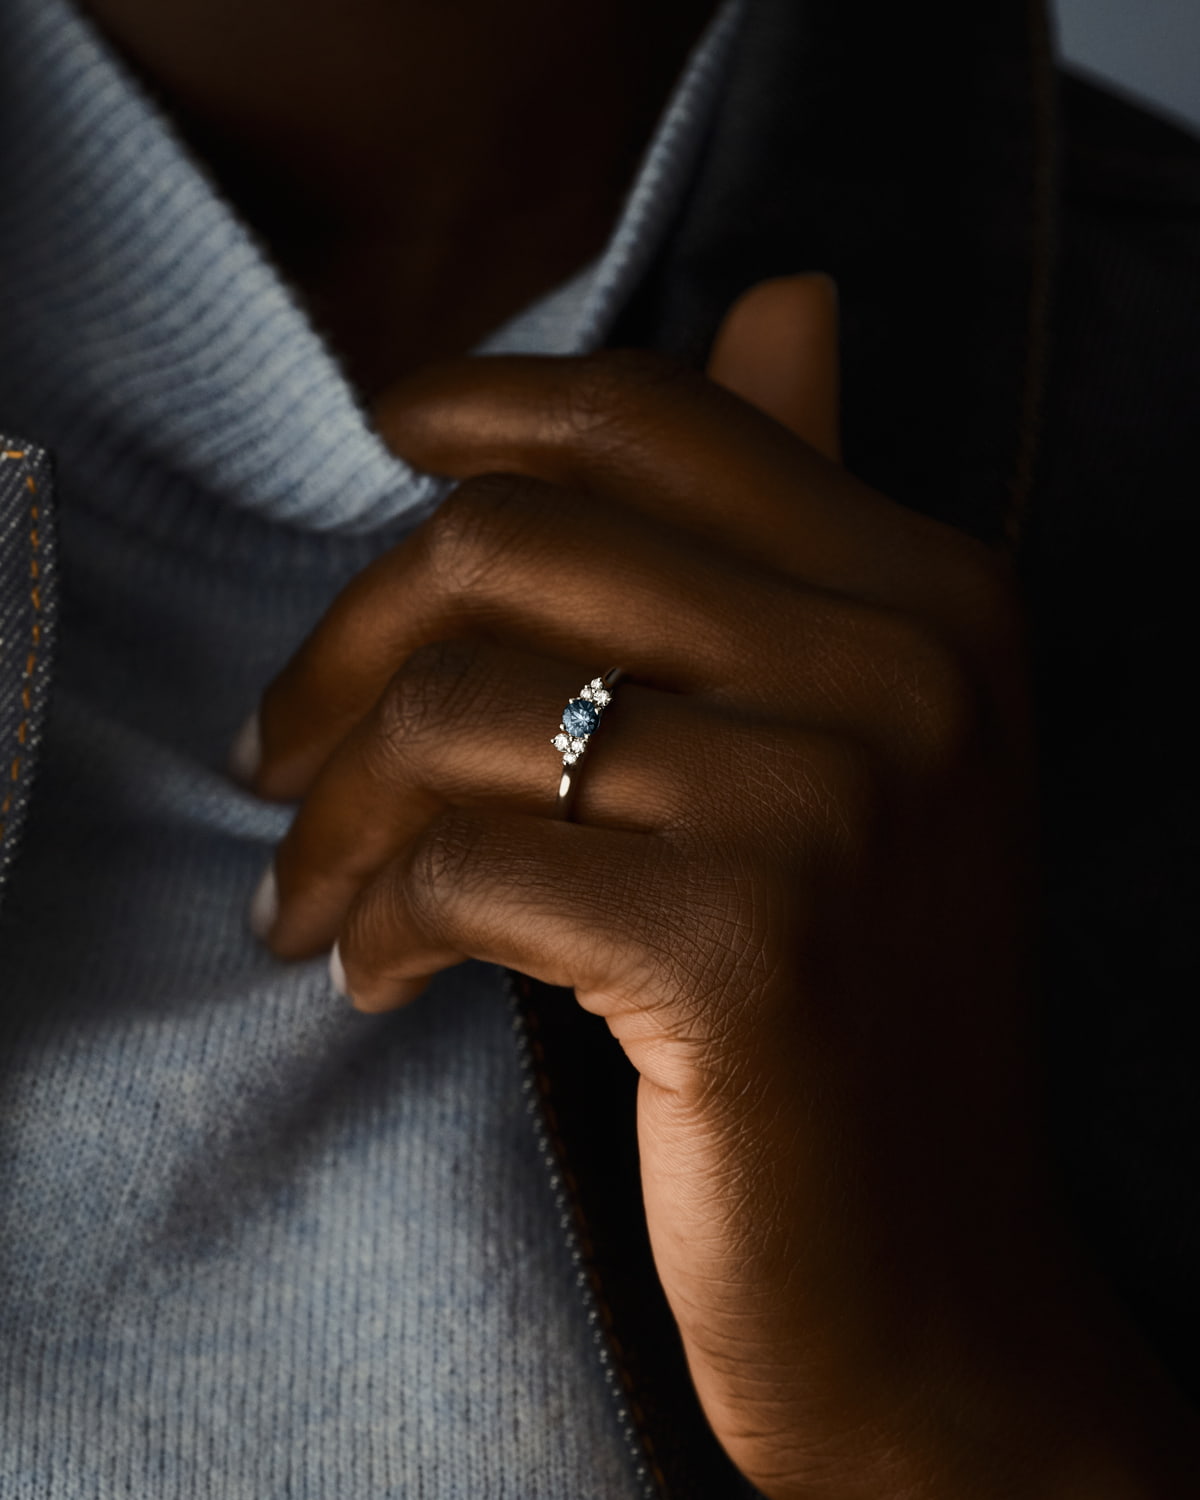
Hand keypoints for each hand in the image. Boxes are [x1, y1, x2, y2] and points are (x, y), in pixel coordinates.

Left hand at [243, 278, 1193, 1496]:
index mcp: (930, 595)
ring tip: (308, 893)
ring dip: (334, 812)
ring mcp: (832, 805)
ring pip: (459, 711)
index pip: (655, 421)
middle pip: (511, 548)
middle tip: (276, 749)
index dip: (489, 404)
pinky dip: (377, 919)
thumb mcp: (855, 748)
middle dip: (345, 644)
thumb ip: (790, 529)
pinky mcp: (742, 948)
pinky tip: (373, 972)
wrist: (930, 1276)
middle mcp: (903, 669)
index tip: (386, 435)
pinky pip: (462, 864)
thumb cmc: (855, 1008)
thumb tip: (785, 294)